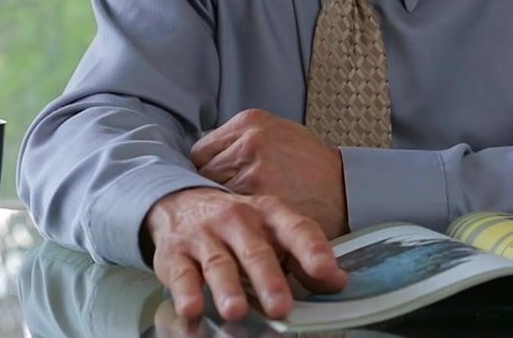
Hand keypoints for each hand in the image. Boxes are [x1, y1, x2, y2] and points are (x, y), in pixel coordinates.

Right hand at [143, 188, 346, 321]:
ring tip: (235, 311)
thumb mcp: (271, 232)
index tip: (327, 270)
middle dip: (268, 279)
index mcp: (268, 214)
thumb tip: (338, 282)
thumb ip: (303, 257)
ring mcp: (204, 236)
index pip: (295, 228)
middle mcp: (237, 220)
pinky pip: (181, 275)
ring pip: (218, 263)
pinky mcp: (175, 254)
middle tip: (281, 306)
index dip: (312, 249)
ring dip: (227, 288)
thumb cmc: (236, 225)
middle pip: (255, 251)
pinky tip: (191, 311)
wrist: (179, 201)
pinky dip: (185, 294)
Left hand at [191, 109, 348, 237]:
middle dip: (210, 188)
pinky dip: (235, 219)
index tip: (212, 182)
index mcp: (250, 122)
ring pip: (214, 194)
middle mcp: (248, 142)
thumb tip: (210, 158)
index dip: (205, 169)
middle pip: (203, 171)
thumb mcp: (279, 133)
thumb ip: (243, 141)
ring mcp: (252, 171)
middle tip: (221, 202)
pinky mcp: (261, 199)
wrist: (346, 189)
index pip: (202, 150)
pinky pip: (232, 213)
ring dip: (220, 206)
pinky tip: (244, 223)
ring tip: (233, 214)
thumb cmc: (311, 166)